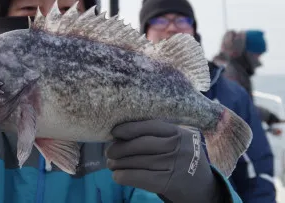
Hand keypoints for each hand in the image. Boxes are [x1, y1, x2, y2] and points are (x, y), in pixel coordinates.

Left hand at [106, 120, 225, 202]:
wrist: (205, 188)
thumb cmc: (184, 160)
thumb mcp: (179, 142)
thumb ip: (159, 136)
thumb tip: (122, 135)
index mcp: (179, 132)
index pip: (150, 126)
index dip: (130, 128)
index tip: (114, 131)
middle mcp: (178, 146)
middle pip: (142, 144)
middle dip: (121, 148)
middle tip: (109, 152)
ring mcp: (175, 165)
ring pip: (140, 161)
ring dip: (120, 163)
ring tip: (110, 164)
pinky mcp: (170, 182)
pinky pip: (142, 178)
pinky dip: (126, 176)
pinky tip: (117, 176)